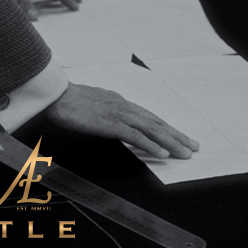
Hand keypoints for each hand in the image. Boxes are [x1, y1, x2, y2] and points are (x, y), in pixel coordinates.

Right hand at [44, 83, 199, 158]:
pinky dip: (151, 145)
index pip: (148, 117)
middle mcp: (123, 106)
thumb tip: (111, 121)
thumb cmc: (67, 100)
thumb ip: (104, 111)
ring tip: (185, 152)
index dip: (166, 128)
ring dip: (171, 141)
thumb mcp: (91, 104)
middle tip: (192, 147)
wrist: (55, 95)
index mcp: (118, 102)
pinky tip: (162, 153)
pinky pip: (135, 136)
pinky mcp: (110, 123)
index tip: (178, 136)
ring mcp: (118, 113)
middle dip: (176, 135)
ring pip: (151, 128)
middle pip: (155, 122)